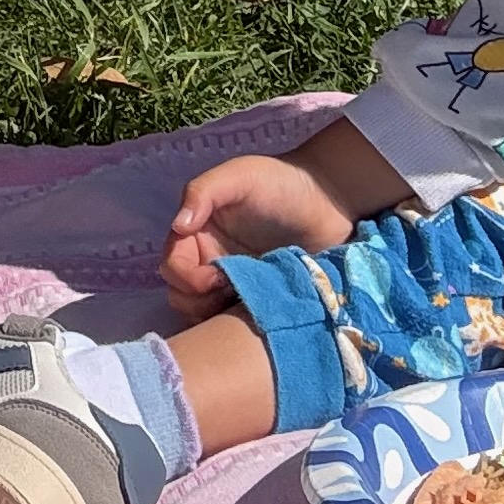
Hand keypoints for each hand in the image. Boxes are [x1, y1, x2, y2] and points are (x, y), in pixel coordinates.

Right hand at [160, 118, 413, 311]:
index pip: (172, 266)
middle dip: (198, 301)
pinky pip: (233, 323)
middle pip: (180, 295)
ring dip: (215, 318)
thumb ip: (204, 192)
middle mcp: (209, 260)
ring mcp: (233, 285)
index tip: (219, 275)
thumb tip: (178, 226)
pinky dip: (236, 327)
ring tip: (246, 306)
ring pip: (203, 315)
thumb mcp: (242, 176)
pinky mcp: (257, 301)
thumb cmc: (283, 184)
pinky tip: (258, 316)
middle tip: (232, 293)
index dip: (187, 277)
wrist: (331, 204)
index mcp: (198, 233)